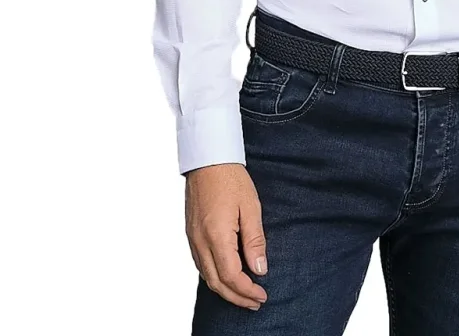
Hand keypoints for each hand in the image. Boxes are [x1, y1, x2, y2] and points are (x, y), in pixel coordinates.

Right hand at [185, 163, 268, 309]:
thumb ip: (254, 241)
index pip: (231, 276)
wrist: (208, 160)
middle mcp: (200, 242)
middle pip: (217, 283)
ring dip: (225, 290)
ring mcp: (192, 239)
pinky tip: (226, 276)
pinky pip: (201, 265)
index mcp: (216, 236)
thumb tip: (260, 269)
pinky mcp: (191, 234)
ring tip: (244, 294)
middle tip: (256, 302)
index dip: (247, 291)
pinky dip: (214, 277)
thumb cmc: (231, 179)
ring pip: (207, 276)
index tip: (262, 296)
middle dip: (237, 297)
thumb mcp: (251, 208)